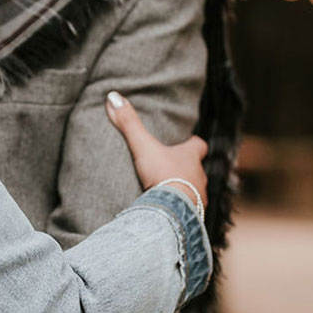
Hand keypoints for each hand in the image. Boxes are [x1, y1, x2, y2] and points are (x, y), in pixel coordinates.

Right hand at [105, 90, 207, 207]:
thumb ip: (129, 123)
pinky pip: (191, 211)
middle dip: (186, 169)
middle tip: (172, 169)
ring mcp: (200, 197)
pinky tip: (170, 212)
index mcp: (190, 157)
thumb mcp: (143, 146)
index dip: (193, 144)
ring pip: (195, 190)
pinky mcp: (195, 216)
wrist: (172, 210)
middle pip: (197, 169)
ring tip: (169, 193)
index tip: (188, 142)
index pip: (199, 145)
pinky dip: (182, 210)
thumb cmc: (162, 175)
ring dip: (185, 190)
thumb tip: (113, 96)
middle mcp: (199, 176)